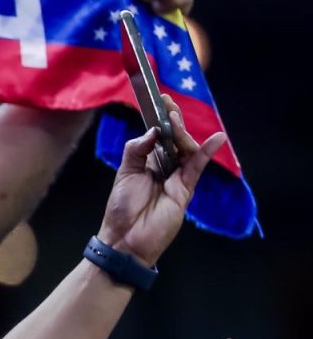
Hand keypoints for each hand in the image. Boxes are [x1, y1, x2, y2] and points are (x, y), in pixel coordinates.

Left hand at [95, 94, 225, 266]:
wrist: (126, 239)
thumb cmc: (122, 208)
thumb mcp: (124, 172)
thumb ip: (137, 149)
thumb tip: (154, 131)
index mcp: (147, 161)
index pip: (158, 135)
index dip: (160, 118)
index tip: (160, 99)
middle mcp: (164, 166)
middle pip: (175, 139)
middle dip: (173, 120)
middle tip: (168, 104)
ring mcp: (177, 177)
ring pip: (186, 149)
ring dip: (183, 133)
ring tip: (175, 121)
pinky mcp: (186, 188)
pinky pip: (198, 166)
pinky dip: (207, 152)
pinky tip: (217, 138)